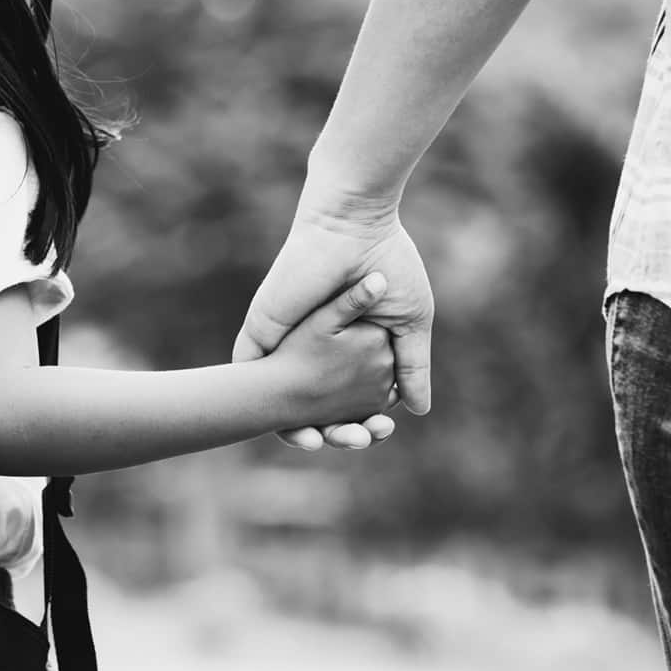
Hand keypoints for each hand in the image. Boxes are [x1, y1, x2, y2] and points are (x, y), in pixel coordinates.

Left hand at [233, 182, 433, 448]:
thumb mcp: (409, 324)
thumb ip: (412, 367)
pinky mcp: (261, 334)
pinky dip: (263, 410)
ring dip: (300, 431)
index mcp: (349, 350)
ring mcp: (287, 345)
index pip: (352, 401)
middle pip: (318, 410)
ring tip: (322, 443)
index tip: (381, 431)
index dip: (365, 422)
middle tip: (359, 441)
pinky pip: (250, 382)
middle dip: (337, 433)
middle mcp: (315, 351)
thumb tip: (419, 410)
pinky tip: (286, 429)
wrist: (352, 227)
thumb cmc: (387, 265)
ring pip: (283, 405)